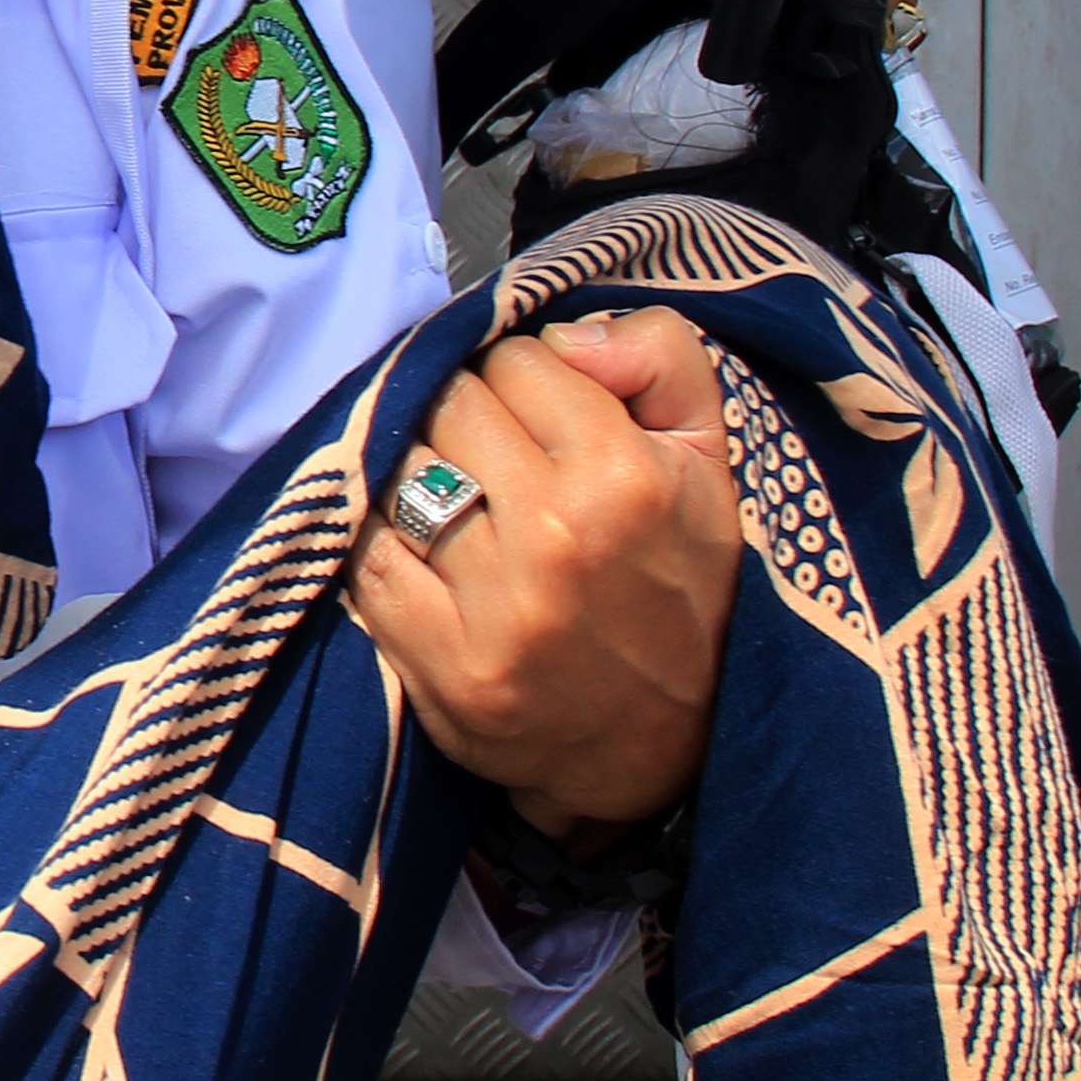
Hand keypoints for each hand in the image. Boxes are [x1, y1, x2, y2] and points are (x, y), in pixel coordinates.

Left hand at [347, 309, 741, 835]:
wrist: (659, 749)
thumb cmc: (682, 587)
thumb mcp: (711, 458)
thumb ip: (660, 356)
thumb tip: (565, 331)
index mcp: (625, 475)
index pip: (516, 360)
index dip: (523, 379)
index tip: (537, 415)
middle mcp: (557, 535)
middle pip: (449, 405)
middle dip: (465, 417)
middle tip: (491, 457)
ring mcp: (495, 607)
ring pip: (401, 472)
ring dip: (419, 476)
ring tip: (456, 504)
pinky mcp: (443, 665)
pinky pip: (368, 557)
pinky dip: (382, 544)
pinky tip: (420, 552)